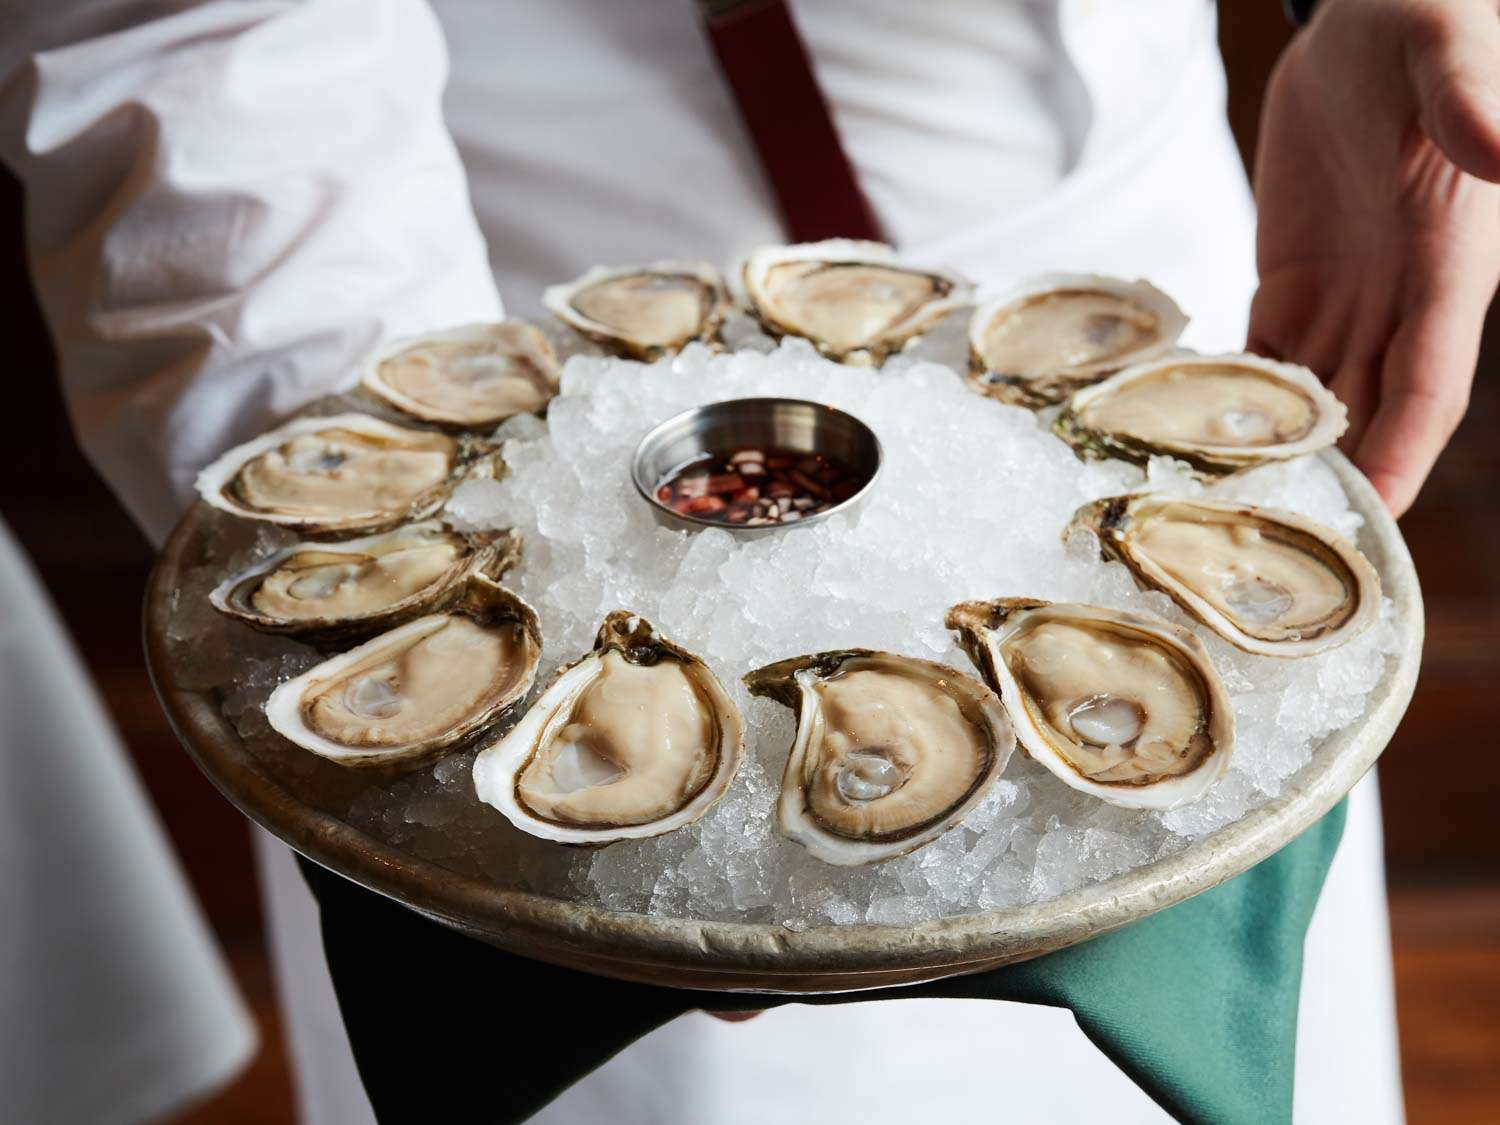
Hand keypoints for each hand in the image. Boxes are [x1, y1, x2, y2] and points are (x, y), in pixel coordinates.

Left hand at [1249, 0, 1499, 515]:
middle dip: (1336, 478)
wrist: (1365, 20)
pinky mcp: (1292, 280)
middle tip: (1284, 546)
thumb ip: (1469, 102)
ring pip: (1314, 399)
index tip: (1378, 507)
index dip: (1406, 444)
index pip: (1432, 376)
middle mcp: (1399, 298)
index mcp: (1448, 263)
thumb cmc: (1428, 19)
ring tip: (1232, 516)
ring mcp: (1345, 296)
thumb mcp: (1446, 49)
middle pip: (1370, 411)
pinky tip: (1197, 443)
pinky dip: (1237, 404)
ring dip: (1281, 456)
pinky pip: (1266, 358)